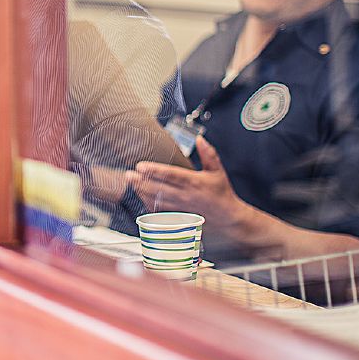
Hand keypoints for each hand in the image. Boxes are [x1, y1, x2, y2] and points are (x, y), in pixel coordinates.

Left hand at [125, 136, 245, 222]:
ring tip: (131, 183)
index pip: (170, 175)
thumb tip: (200, 139)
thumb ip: (208, 154)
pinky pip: (160, 212)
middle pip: (159, 188)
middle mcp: (186, 196)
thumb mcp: (217, 172)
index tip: (140, 166)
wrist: (229, 220)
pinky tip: (141, 197)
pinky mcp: (179, 219)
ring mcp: (181, 209)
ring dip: (142, 192)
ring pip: (156, 201)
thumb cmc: (222, 195)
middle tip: (129, 175)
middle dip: (141, 181)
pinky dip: (148, 204)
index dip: (154, 171)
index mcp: (194, 183)